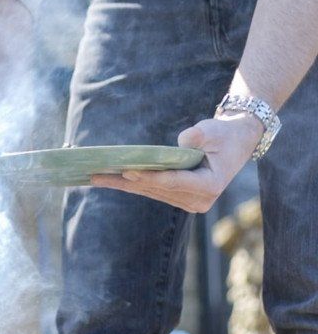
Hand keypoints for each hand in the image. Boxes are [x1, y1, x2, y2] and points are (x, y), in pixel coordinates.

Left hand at [90, 111, 261, 212]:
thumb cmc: (224, 135)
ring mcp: (190, 203)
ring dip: (124, 185)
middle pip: (156, 189)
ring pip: (150, 192)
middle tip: (96, 176)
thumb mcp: (214, 130)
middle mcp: (199, 200)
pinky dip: (133, 184)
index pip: (173, 181)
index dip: (149, 176)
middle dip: (126, 181)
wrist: (237, 143)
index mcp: (210, 185)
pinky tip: (112, 179)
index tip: (126, 171)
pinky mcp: (182, 199)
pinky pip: (153, 191)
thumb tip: (177, 146)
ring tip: (96, 178)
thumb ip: (198, 136)